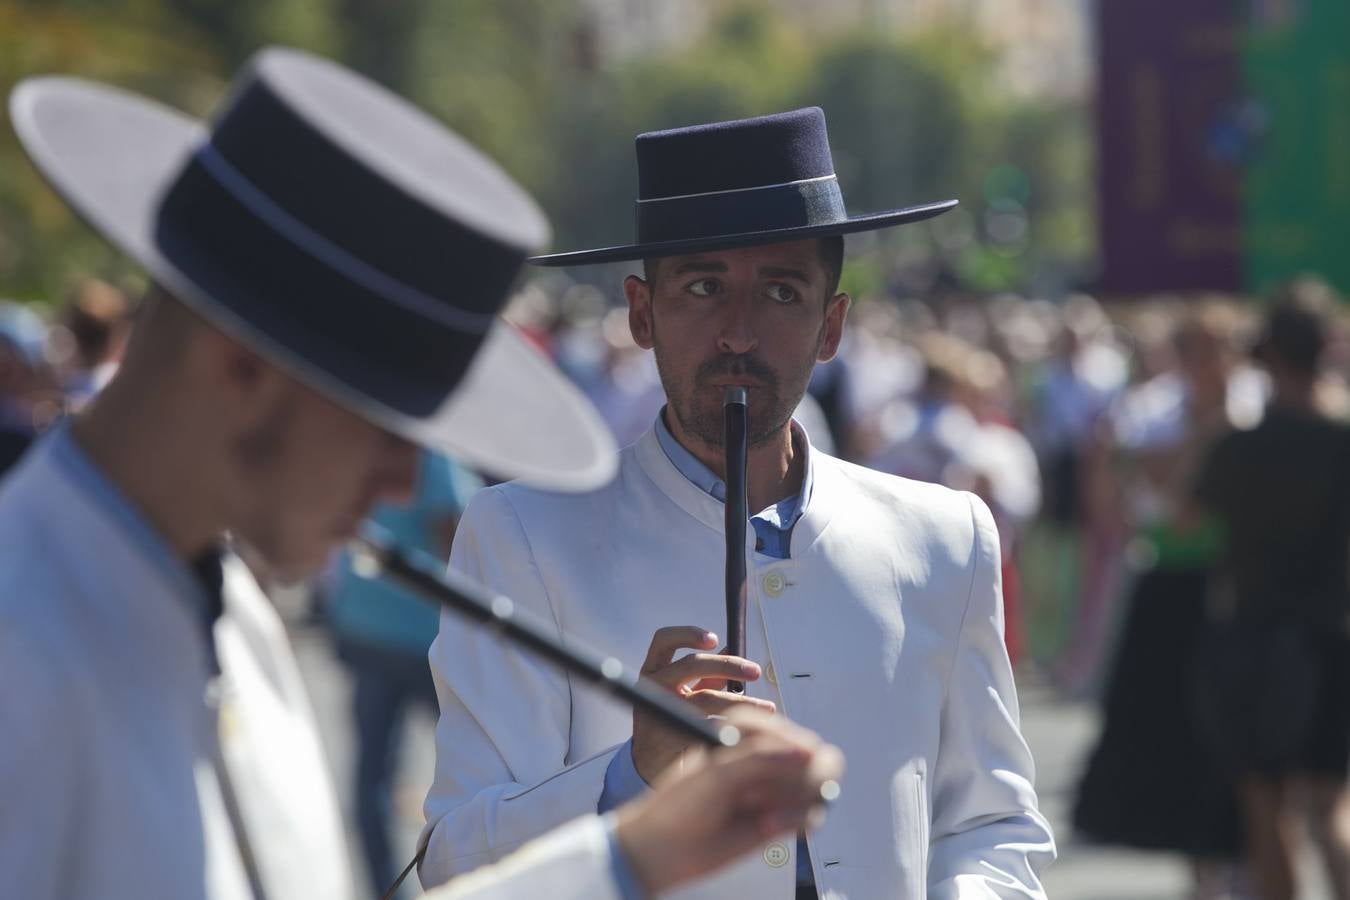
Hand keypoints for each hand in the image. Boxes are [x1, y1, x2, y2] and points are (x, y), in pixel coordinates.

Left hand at [613, 708, 843, 895]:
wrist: (666, 851)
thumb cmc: (679, 805)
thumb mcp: (716, 772)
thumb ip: (760, 757)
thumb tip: (805, 754)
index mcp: (745, 732)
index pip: (786, 729)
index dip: (791, 745)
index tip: (793, 760)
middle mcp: (764, 756)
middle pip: (813, 754)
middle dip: (801, 777)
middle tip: (776, 793)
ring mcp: (774, 787)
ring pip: (818, 784)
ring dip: (796, 801)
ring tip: (764, 814)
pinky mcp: (782, 816)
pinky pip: (814, 813)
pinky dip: (797, 820)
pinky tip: (766, 826)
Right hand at [631, 626, 773, 783]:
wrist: (650, 763)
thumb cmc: (671, 721)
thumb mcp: (683, 693)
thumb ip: (705, 674)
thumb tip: (730, 648)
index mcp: (653, 670)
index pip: (664, 640)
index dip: (688, 634)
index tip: (715, 639)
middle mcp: (652, 687)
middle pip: (692, 665)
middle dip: (729, 666)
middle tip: (755, 672)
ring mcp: (659, 712)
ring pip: (706, 699)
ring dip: (742, 702)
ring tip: (767, 708)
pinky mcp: (669, 738)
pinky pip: (709, 728)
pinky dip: (733, 728)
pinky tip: (751, 732)